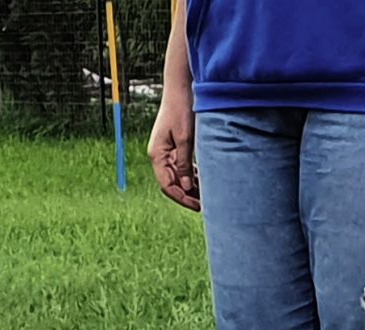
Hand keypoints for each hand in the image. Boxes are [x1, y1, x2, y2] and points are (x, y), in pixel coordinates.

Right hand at [147, 87, 200, 211]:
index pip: (167, 185)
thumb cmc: (181, 109)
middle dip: (188, 196)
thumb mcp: (185, 139)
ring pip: (178, 177)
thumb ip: (184, 164)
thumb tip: (186, 187)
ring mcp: (167, 151)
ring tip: (208, 197)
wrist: (181, 89)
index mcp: (157, 153)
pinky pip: (182, 168)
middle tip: (206, 205)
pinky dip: (193, 176)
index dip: (182, 198)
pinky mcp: (175, 147)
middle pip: (172, 184)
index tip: (198, 206)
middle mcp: (159, 154)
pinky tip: (205, 182)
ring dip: (191, 188)